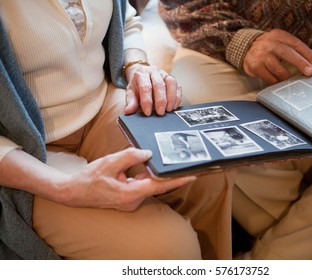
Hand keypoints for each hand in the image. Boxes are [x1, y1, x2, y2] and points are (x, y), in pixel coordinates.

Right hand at [57, 148, 195, 210]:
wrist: (73, 192)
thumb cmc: (89, 178)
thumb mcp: (109, 162)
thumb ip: (130, 156)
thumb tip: (148, 153)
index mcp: (129, 194)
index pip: (159, 186)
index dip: (177, 180)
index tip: (192, 175)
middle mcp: (133, 200)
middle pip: (156, 185)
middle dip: (169, 174)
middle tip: (184, 162)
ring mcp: (130, 201)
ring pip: (148, 185)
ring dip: (156, 174)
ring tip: (168, 161)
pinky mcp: (128, 198)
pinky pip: (141, 186)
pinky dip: (146, 176)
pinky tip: (148, 165)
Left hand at [124, 64, 181, 115]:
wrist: (144, 77)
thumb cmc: (138, 87)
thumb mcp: (131, 93)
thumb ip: (131, 101)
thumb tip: (128, 110)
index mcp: (141, 73)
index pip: (145, 87)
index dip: (147, 100)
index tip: (148, 112)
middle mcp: (153, 71)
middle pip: (159, 84)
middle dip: (160, 100)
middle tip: (160, 112)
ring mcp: (164, 73)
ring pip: (171, 83)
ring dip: (171, 98)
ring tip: (168, 109)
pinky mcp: (173, 78)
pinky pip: (178, 86)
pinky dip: (177, 97)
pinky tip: (174, 106)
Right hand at [242, 29, 311, 83]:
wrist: (245, 48)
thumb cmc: (269, 47)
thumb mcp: (279, 41)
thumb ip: (293, 49)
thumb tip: (311, 64)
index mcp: (278, 35)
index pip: (296, 44)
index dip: (308, 54)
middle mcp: (269, 44)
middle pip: (288, 54)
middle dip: (301, 63)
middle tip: (310, 72)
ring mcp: (261, 55)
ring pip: (278, 69)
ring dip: (288, 77)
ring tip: (293, 81)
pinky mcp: (255, 67)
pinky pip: (270, 77)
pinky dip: (277, 81)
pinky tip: (280, 82)